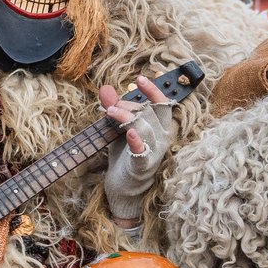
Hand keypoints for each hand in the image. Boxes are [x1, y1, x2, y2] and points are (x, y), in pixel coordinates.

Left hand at [100, 76, 172, 222]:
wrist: (123, 189)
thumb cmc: (124, 157)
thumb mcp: (118, 130)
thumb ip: (114, 109)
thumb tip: (105, 89)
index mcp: (159, 128)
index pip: (162, 105)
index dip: (153, 91)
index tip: (139, 79)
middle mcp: (160, 139)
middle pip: (150, 114)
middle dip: (130, 105)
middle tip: (112, 106)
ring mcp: (153, 153)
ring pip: (146, 129)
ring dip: (128, 117)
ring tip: (110, 112)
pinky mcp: (142, 167)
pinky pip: (142, 153)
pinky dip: (136, 142)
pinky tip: (130, 134)